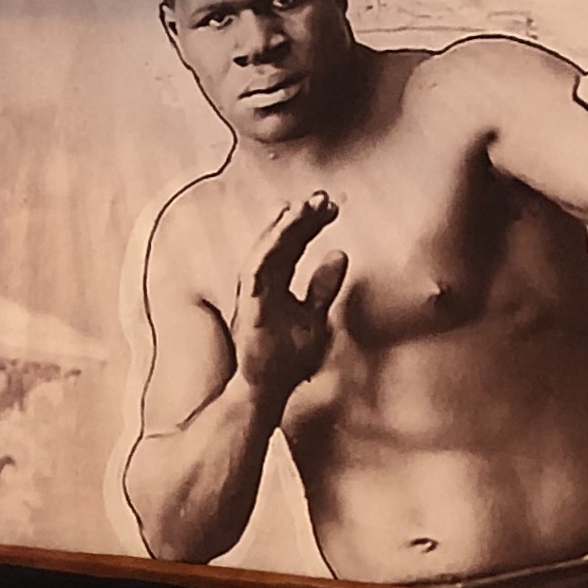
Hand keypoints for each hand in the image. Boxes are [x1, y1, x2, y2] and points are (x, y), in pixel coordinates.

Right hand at [230, 194, 345, 408]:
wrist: (266, 390)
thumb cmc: (287, 358)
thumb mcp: (316, 317)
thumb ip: (323, 288)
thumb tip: (339, 254)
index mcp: (277, 284)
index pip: (293, 247)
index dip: (310, 225)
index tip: (331, 208)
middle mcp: (262, 284)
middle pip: (280, 243)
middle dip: (300, 218)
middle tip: (322, 198)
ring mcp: (252, 294)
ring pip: (266, 250)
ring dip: (284, 227)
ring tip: (303, 207)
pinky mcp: (248, 306)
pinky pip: (256, 270)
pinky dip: (269, 248)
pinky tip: (283, 230)